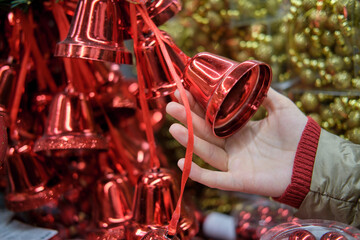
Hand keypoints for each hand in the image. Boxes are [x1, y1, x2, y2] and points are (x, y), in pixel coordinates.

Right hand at [165, 88, 307, 196]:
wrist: (313, 160)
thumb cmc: (299, 134)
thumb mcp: (282, 107)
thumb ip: (265, 94)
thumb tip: (251, 78)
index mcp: (241, 130)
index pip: (214, 118)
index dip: (199, 106)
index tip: (185, 93)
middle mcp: (234, 146)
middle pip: (205, 133)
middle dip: (187, 120)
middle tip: (171, 106)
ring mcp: (235, 164)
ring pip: (206, 152)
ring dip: (189, 140)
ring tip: (173, 126)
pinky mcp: (238, 180)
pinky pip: (214, 179)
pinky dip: (197, 173)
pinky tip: (181, 161)